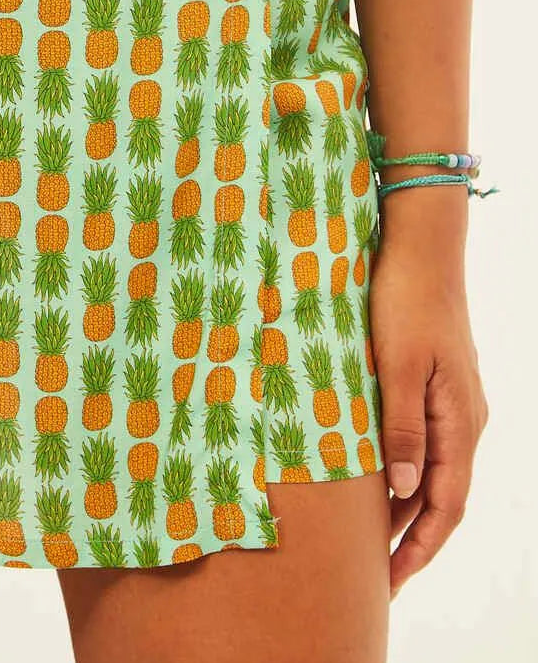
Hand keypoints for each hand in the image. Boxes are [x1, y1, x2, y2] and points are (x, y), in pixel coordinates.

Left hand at [368, 200, 487, 599]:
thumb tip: (405, 493)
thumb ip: (401, 429)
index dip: (420, 547)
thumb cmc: (405, 301)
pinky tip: (374, 479)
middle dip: (411, 539)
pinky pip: (423, 443)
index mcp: (459, 421)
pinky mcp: (435, 383)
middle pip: (441, 496)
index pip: (447, 505)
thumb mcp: (397, 367)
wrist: (420, 246)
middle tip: (375, 577)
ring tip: (368, 542)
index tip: (392, 583)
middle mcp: (463, 418)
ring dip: (405, 508)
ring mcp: (451, 401)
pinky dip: (402, 472)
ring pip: (431, 470)